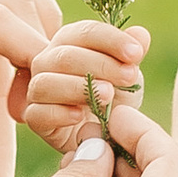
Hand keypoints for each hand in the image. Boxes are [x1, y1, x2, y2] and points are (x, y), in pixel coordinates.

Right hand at [22, 16, 150, 176]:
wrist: (106, 144)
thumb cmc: (117, 104)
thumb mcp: (129, 79)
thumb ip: (130, 55)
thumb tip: (141, 33)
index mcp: (70, 43)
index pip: (84, 32)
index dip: (110, 38)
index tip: (137, 53)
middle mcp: (48, 62)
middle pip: (63, 53)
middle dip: (99, 63)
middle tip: (129, 76)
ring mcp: (37, 92)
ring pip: (44, 81)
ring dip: (78, 86)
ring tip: (109, 96)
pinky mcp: (36, 121)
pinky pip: (37, 114)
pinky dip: (59, 112)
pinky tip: (83, 117)